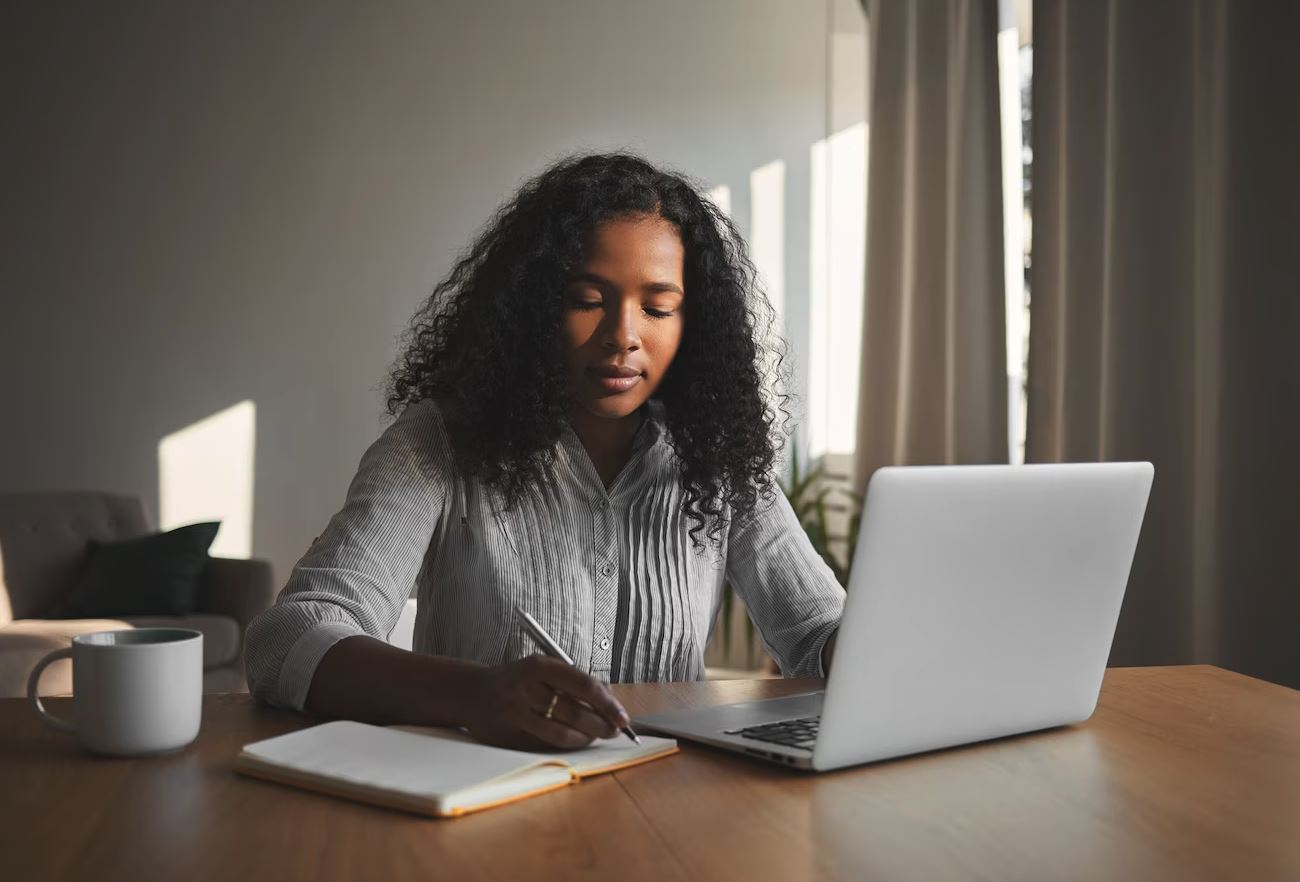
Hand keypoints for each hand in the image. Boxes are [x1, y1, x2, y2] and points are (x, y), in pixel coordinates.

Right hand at [461, 654, 630, 749]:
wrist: (471, 693)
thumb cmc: (517, 679)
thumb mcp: (543, 668)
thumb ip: (574, 680)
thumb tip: (611, 697)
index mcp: (539, 666)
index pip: (583, 685)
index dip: (608, 704)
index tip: (623, 717)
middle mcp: (526, 688)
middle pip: (575, 712)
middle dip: (601, 725)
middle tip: (614, 730)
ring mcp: (515, 713)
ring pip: (561, 733)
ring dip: (586, 738)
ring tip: (596, 736)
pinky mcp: (509, 735)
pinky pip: (546, 744)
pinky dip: (566, 744)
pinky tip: (576, 740)